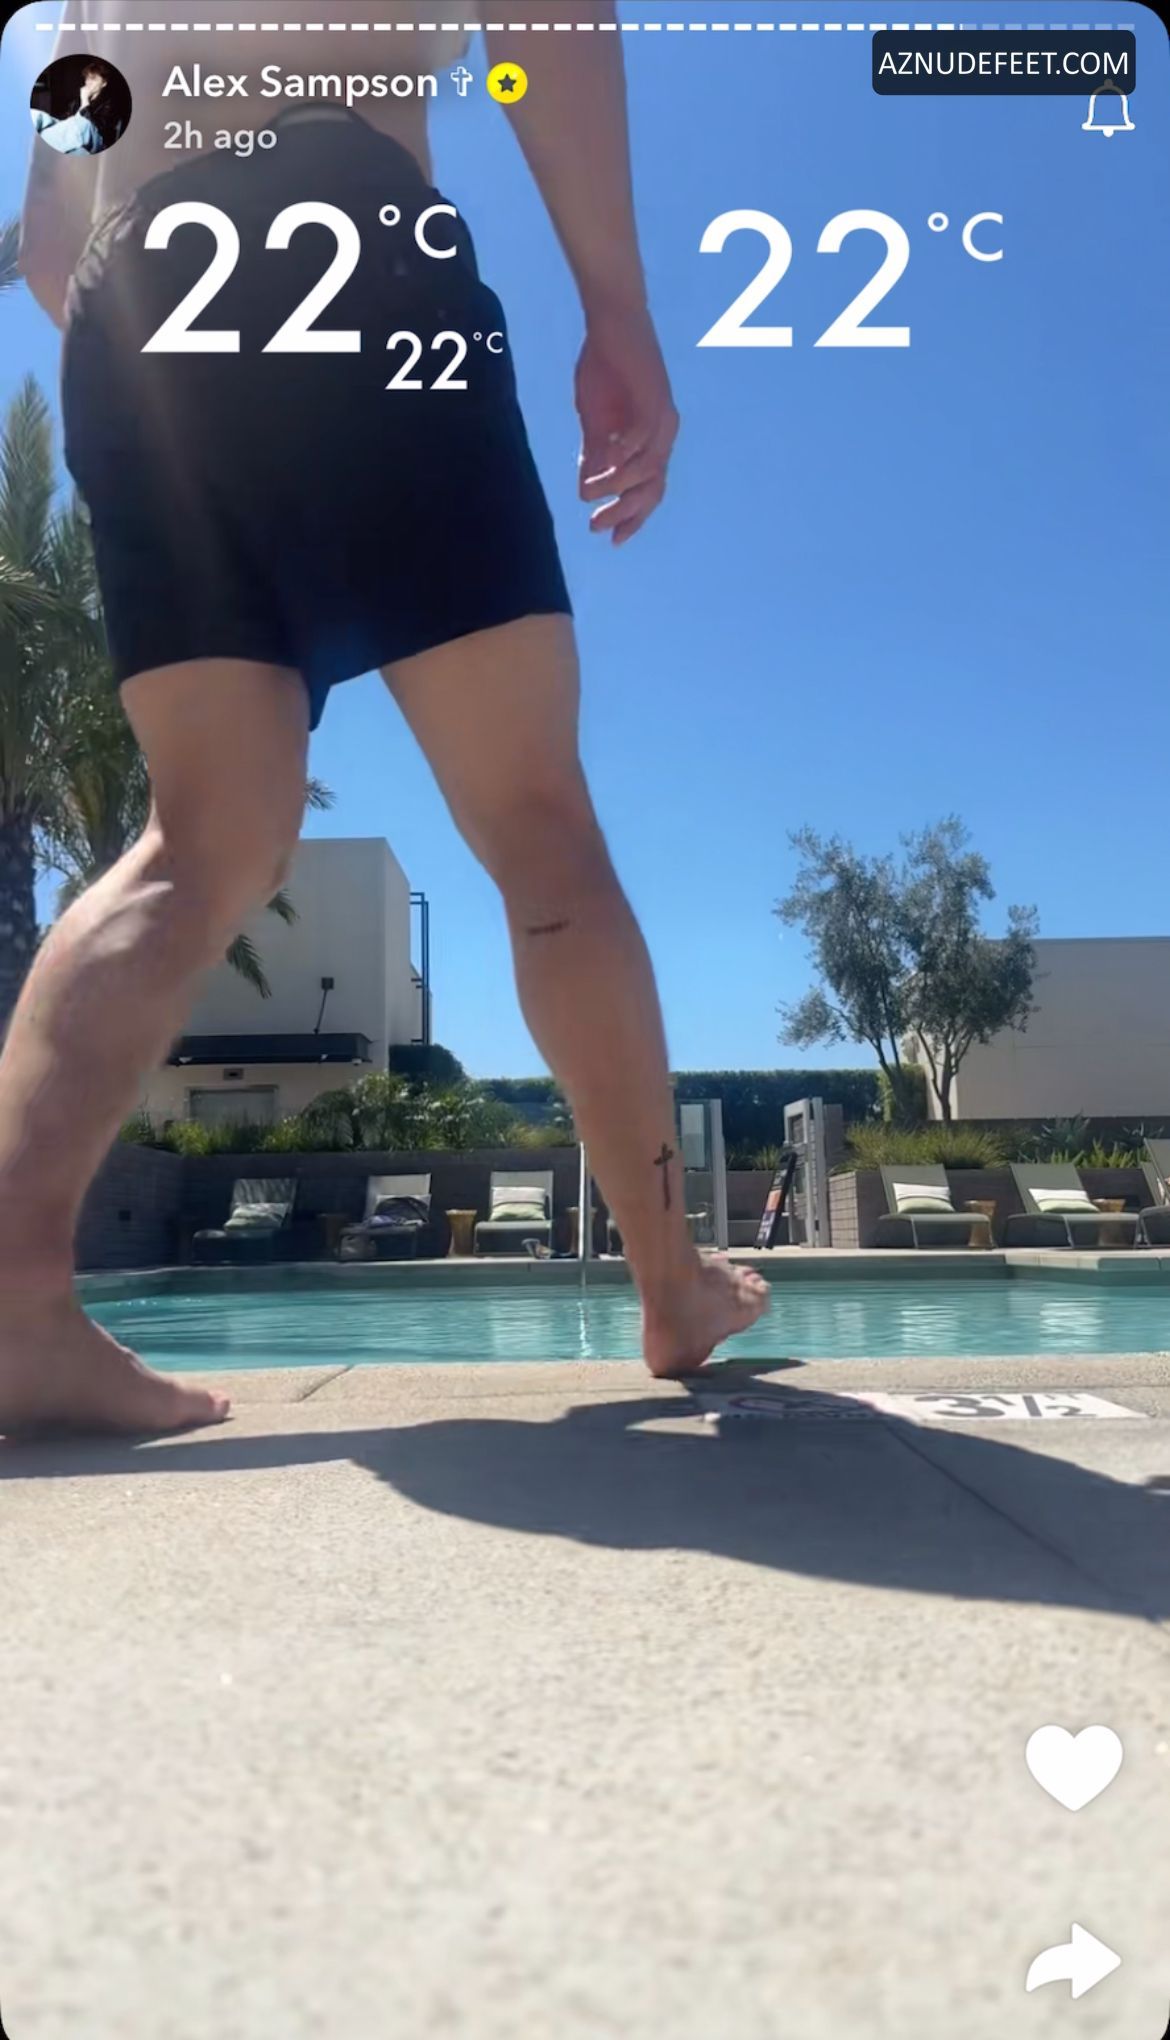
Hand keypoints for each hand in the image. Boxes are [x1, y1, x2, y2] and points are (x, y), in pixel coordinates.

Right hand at [575, 304, 678, 544]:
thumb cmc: (603, 368)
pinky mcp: (654, 399)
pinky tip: (602, 465)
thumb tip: (585, 492)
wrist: (609, 324)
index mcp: (651, 442)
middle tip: (595, 525)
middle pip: (652, 488)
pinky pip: (643, 439)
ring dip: (617, 486)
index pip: (649, 491)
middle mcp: (663, 434)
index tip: (610, 540)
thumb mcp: (593, 421)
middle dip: (624, 511)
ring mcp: (662, 417)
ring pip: (648, 469)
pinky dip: (623, 456)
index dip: (632, 518)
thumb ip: (593, 455)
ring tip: (589, 493)